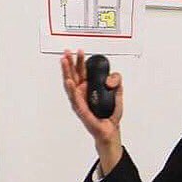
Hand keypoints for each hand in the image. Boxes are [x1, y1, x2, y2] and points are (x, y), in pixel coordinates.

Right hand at [60, 50, 122, 170]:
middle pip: (74, 74)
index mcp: (88, 87)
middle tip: (67, 51)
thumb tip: (110, 79)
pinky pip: (75, 98)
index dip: (80, 61)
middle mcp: (82, 92)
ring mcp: (79, 100)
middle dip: (70, 62)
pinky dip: (71, 89)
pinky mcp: (81, 109)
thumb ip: (116, 81)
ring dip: (66, 72)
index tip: (80, 51)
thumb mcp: (118, 93)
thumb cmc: (110, 113)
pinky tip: (69, 81)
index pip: (82, 71)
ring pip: (70, 83)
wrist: (110, 130)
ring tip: (64, 61)